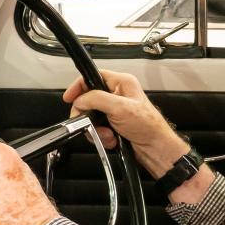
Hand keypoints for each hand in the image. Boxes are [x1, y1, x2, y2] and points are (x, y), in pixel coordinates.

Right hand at [63, 69, 188, 177]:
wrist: (155, 148)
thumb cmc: (148, 126)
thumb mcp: (120, 108)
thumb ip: (96, 99)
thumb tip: (80, 100)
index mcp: (122, 83)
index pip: (94, 76)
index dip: (79, 86)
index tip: (70, 97)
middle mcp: (118, 94)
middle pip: (89, 99)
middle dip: (88, 114)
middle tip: (87, 122)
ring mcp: (115, 111)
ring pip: (92, 117)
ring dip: (96, 129)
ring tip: (108, 133)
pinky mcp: (113, 124)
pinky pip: (97, 129)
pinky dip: (102, 136)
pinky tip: (112, 139)